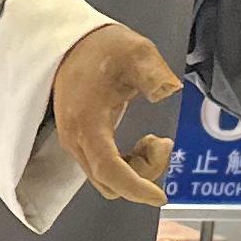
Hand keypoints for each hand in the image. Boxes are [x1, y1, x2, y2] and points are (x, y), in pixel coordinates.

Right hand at [52, 19, 180, 207]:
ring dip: (136, 170)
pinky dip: (127, 165)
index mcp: (88, 123)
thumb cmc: (104, 48)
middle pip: (109, 182)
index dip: (135, 188)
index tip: (161, 196)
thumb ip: (153, 73)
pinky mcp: (79, 142)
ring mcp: (75, 143)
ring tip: (153, 140)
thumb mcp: (136, 52)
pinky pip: (104, 170)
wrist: (71, 45)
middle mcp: (76, 140)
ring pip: (107, 180)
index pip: (109, 170)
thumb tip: (169, 91)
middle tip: (162, 141)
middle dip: (142, 174)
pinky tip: (140, 143)